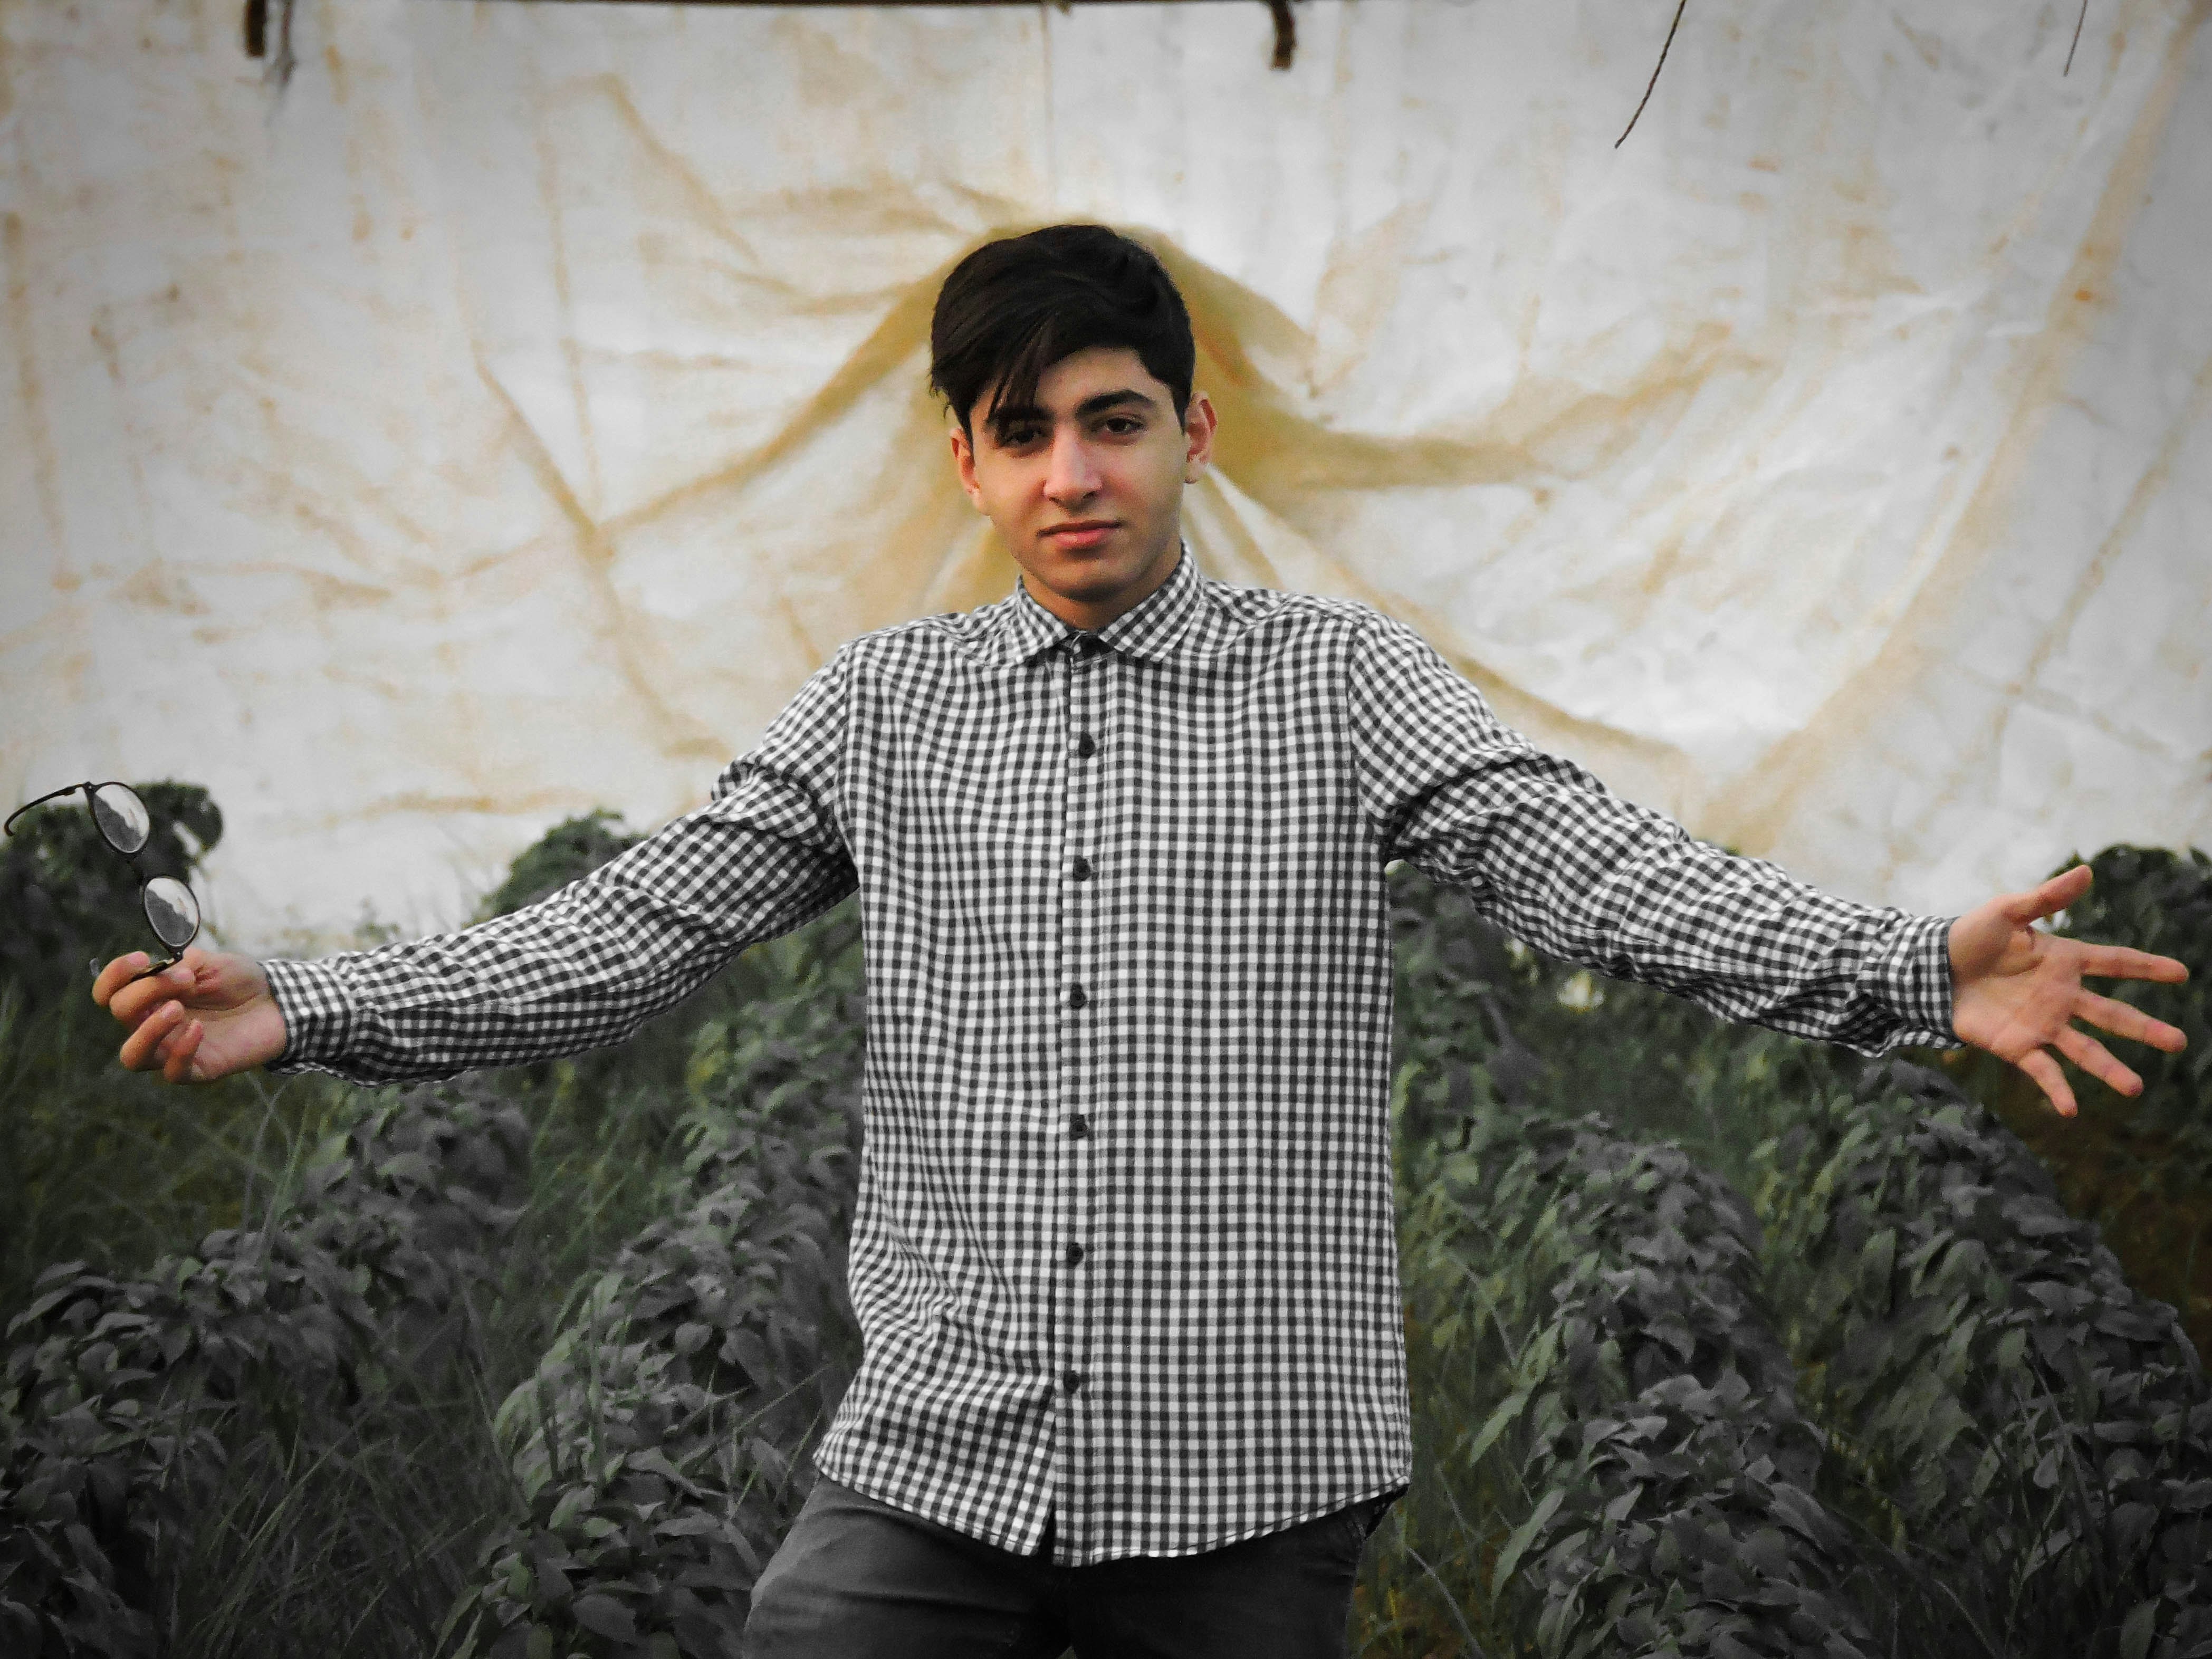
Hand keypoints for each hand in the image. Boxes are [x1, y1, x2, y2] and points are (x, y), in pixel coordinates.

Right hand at [92, 946, 288, 1083]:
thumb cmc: (239, 981)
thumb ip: (177, 965)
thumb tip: (155, 973)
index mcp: (150, 997)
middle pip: (122, 1014)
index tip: (140, 958)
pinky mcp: (197, 1069)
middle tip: (185, 980)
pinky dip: (181, 1050)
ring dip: (148, 1030)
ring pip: (132, 1055)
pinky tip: (199, 1029)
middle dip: (145, 992)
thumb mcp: (208, 962)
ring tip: (177, 1009)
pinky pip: (172, 1072)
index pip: (109, 993)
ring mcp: (172, 1049)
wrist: (279, 1001)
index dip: (114, 976)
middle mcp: (153, 1024)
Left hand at [1948, 864, 2188, 1116]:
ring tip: (2134, 1088)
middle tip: (2178, 1043)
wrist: (1929, 969)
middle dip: (2145, 1029)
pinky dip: (2056, 1089)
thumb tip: (2086, 871)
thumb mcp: (2006, 912)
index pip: (2114, 962)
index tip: (2182, 973)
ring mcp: (2042, 1024)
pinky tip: (2069, 1110)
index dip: (2147, 967)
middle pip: (2112, 1014)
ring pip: (2086, 1050)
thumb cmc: (1967, 937)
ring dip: (2109, 1070)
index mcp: (2063, 960)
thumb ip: (2046, 897)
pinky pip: (2043, 1071)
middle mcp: (2061, 996)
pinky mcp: (2017, 1046)